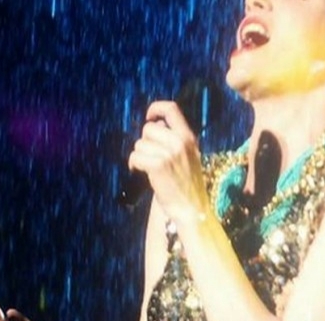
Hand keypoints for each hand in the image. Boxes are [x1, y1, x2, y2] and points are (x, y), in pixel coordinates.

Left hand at [128, 101, 211, 224]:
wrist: (191, 208)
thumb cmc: (187, 184)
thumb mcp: (189, 156)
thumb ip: (175, 139)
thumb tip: (155, 125)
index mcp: (189, 137)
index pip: (172, 109)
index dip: (156, 108)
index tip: (149, 117)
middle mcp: (180, 142)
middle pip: (149, 129)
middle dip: (144, 142)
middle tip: (149, 155)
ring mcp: (170, 154)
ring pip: (140, 144)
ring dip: (139, 155)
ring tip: (146, 166)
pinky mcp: (158, 166)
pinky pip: (136, 156)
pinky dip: (134, 164)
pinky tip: (139, 171)